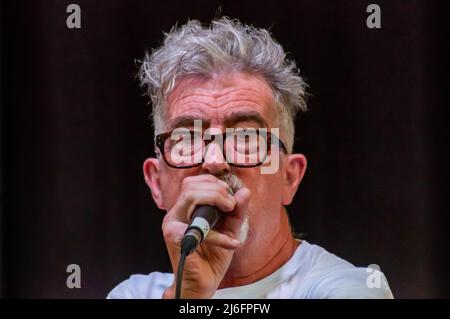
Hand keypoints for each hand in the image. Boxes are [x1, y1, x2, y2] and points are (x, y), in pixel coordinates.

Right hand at [161, 174, 250, 298]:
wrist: (203, 283)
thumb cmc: (212, 257)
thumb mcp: (230, 229)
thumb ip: (237, 210)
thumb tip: (245, 191)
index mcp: (185, 209)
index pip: (194, 181)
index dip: (214, 182)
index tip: (230, 196)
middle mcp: (176, 213)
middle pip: (191, 184)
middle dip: (217, 190)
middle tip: (231, 205)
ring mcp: (172, 223)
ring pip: (191, 195)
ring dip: (215, 199)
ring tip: (230, 212)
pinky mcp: (173, 236)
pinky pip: (199, 227)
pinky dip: (218, 235)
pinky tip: (230, 243)